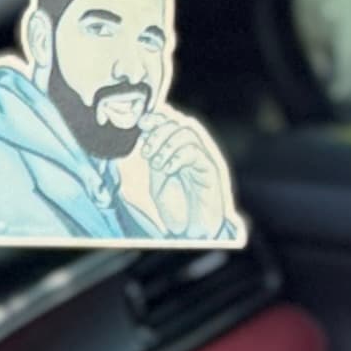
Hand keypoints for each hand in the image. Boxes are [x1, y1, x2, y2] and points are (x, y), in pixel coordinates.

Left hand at [123, 110, 237, 244]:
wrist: (192, 232)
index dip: (156, 118)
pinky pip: (195, 151)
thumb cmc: (178, 210)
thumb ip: (154, 158)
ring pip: (186, 133)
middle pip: (177, 124)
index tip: (141, 122)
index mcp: (177, 152)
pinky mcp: (209, 169)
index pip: (169, 124)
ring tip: (156, 163)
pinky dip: (178, 156)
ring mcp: (201, 158)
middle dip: (158, 131)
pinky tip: (168, 169)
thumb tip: (145, 136)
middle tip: (147, 150)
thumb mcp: (158, 181)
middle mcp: (191, 151)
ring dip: (167, 144)